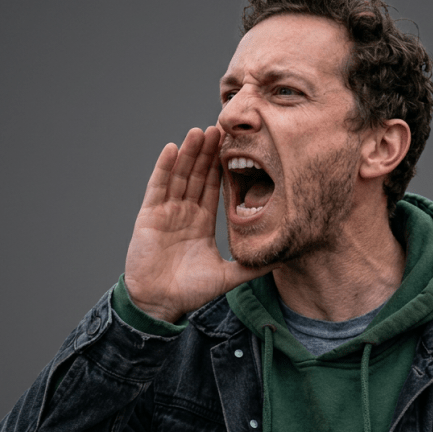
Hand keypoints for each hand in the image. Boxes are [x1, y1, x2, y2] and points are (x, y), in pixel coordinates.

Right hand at [124, 126, 275, 321]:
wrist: (161, 303)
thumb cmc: (191, 291)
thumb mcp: (228, 276)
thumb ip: (253, 266)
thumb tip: (283, 261)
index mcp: (201, 222)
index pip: (212, 187)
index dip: (221, 167)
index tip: (232, 147)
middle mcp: (184, 213)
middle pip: (196, 175)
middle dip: (207, 153)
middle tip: (219, 128)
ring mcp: (166, 212)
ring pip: (179, 175)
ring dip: (189, 153)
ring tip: (199, 131)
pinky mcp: (149, 215)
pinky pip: (158, 187)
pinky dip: (164, 167)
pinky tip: (173, 149)